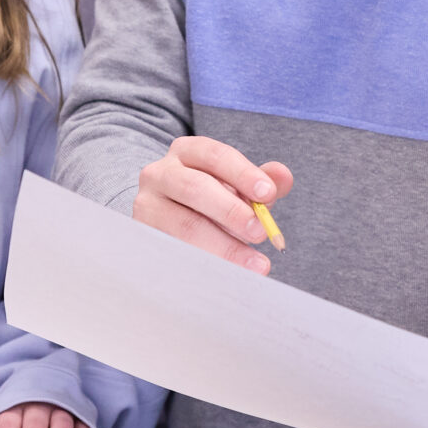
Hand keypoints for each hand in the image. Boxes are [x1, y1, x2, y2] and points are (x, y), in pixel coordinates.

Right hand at [133, 136, 295, 273]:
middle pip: (196, 188)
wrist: (167, 221)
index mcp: (187, 152)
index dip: (243, 174)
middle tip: (261, 233)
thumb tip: (283, 176)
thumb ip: (262, 181)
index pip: (215, 155)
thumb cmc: (211, 199)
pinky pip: (176, 252)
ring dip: (224, 246)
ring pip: (185, 225)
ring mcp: (147, 206)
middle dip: (232, 212)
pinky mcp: (144, 238)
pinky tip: (229, 275)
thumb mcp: (237, 187)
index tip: (268, 195)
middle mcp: (160, 173)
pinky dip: (206, 263)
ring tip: (255, 264)